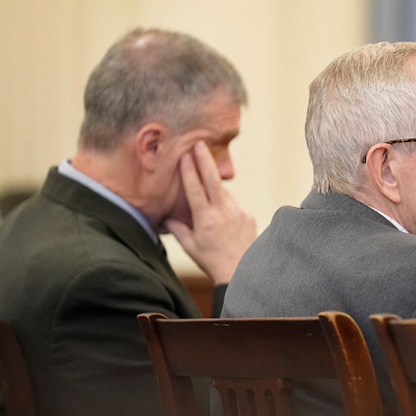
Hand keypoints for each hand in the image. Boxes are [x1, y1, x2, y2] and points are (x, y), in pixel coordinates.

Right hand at [164, 141, 256, 283]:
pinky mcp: (249, 216)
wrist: (242, 271)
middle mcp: (223, 213)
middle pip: (213, 180)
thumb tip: (166, 217)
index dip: (189, 171)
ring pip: (224, 193)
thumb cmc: (212, 261)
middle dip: (206, 160)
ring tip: (209, 198)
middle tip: (200, 144)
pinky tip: (225, 220)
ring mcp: (238, 213)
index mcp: (206, 219)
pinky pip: (235, 205)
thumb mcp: (190, 247)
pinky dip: (227, 206)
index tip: (185, 155)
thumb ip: (177, 229)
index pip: (195, 190)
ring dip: (216, 189)